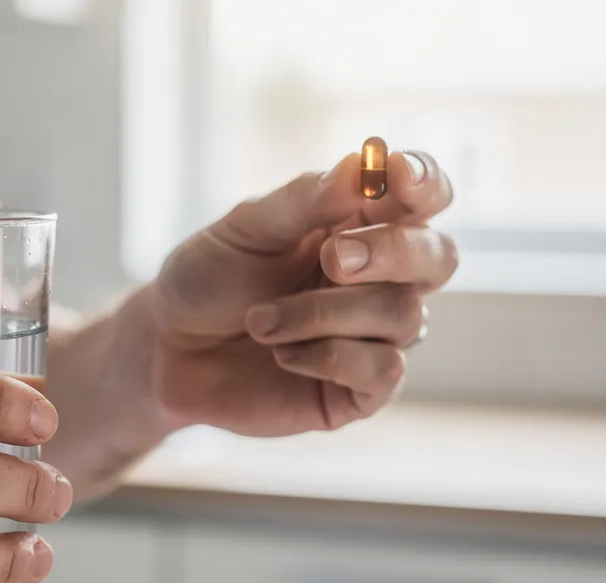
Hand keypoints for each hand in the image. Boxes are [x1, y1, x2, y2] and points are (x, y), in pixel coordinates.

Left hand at [144, 150, 457, 434]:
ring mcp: (376, 337)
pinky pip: (384, 372)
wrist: (167, 350)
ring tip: (260, 321)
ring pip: (404, 316)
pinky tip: (282, 354)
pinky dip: (328, 357)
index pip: (425, 197)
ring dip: (323, 313)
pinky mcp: (361, 392)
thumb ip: (304, 200)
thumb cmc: (209, 280)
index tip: (395, 174)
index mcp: (361, 225)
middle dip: (389, 252)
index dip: (425, 183)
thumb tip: (361, 167)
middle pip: (438, 257)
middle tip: (329, 258)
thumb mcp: (245, 229)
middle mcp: (383, 279)